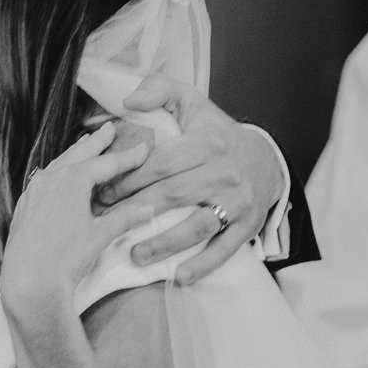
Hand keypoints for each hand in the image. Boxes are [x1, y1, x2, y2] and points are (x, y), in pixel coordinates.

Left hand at [0, 123, 154, 322]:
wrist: (29, 279)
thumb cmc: (66, 257)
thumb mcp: (101, 235)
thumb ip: (125, 217)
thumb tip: (150, 206)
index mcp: (72, 179)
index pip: (108, 163)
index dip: (129, 155)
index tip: (144, 146)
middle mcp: (50, 178)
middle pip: (79, 154)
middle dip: (97, 142)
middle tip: (109, 127)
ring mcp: (34, 190)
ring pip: (59, 164)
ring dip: (75, 154)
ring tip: (86, 144)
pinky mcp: (25, 205)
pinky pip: (44, 179)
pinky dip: (58, 171)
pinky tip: (61, 174)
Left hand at [101, 75, 285, 284]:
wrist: (265, 159)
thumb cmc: (214, 133)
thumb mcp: (192, 102)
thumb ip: (159, 90)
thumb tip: (128, 100)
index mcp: (207, 142)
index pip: (161, 162)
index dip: (129, 177)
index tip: (101, 191)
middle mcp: (224, 172)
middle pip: (173, 194)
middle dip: (135, 210)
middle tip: (104, 224)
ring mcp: (237, 201)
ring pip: (197, 224)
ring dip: (165, 243)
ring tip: (135, 255)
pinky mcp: (246, 225)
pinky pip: (224, 248)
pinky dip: (203, 264)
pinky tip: (179, 277)